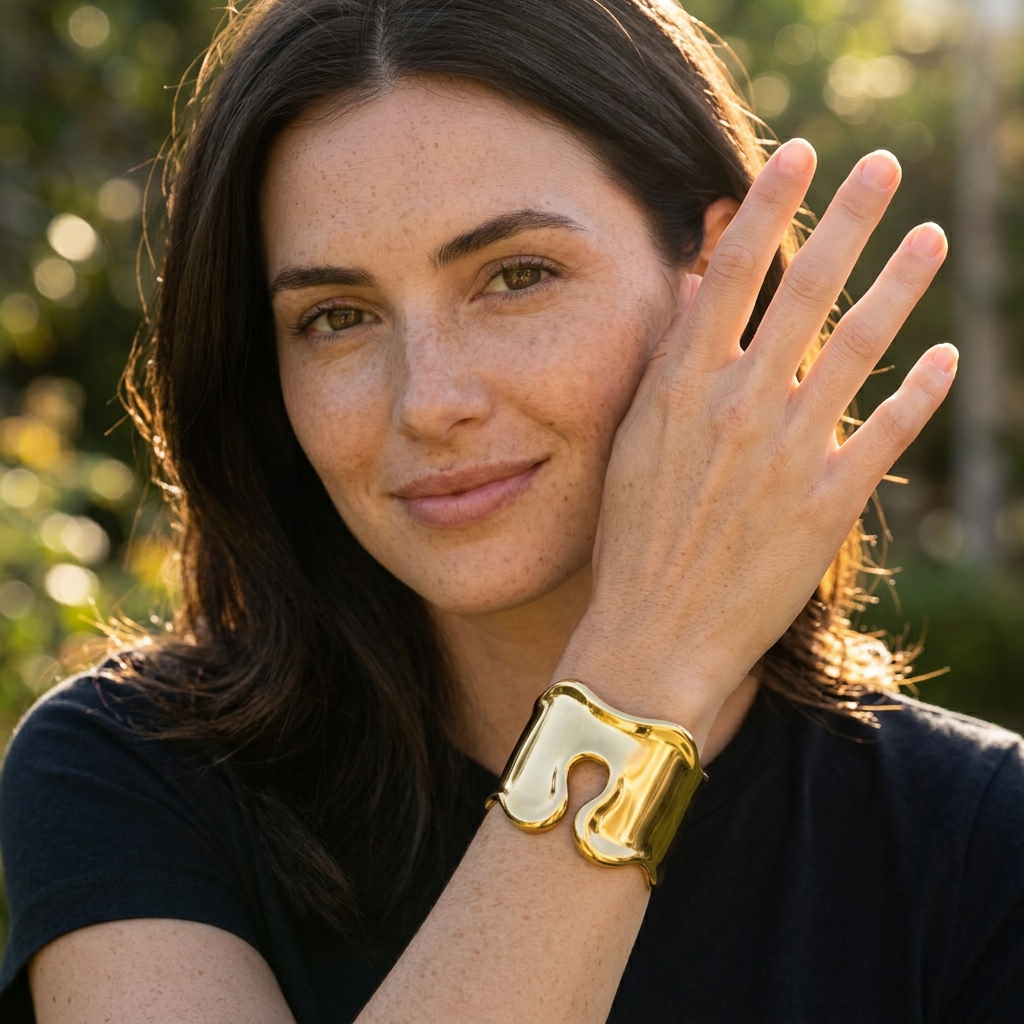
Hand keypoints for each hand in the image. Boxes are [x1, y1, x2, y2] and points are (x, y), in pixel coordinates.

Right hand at [558, 140, 953, 742]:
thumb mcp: (631, 442)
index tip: (799, 155)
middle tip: (886, 168)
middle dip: (851, 217)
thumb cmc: (631, 538)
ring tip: (932, 238)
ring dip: (901, 283)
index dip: (770, 204)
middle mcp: (740, 404)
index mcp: (684, 385)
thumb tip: (693, 292)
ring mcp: (789, 452)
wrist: (652, 631)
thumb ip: (667, 363)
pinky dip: (922, 390)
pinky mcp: (829, 503)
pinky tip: (946, 357)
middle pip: (806, 288)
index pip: (733, 271)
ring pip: (860, 345)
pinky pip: (888, 431)